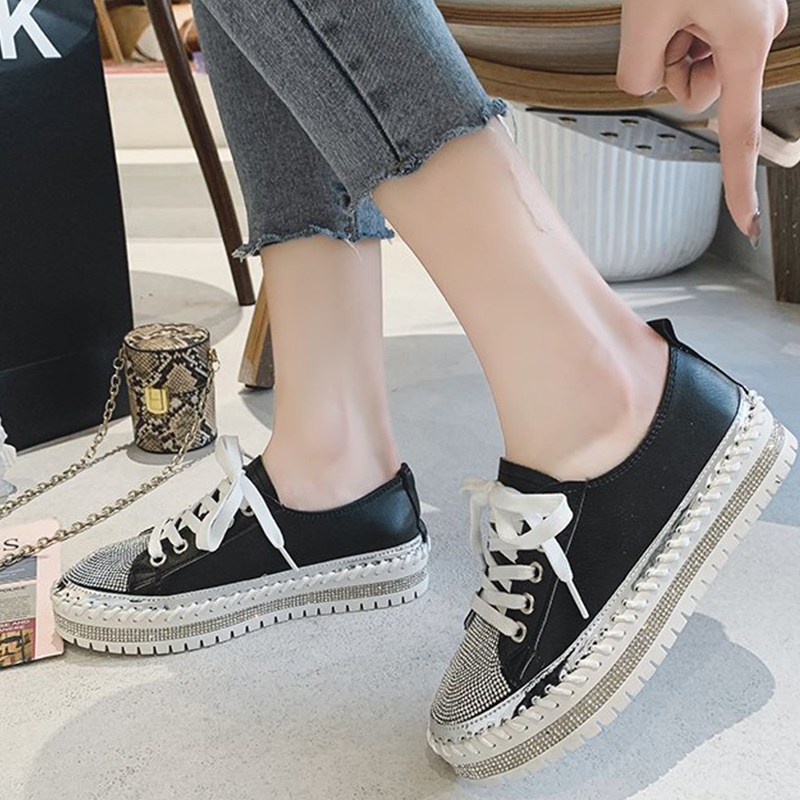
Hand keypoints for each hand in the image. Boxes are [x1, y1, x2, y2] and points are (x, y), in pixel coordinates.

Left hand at [617, 0, 787, 240]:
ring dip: (672, 42)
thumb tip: (645, 85)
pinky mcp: (740, 5)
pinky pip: (698, 37)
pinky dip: (679, 25)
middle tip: (664, 19)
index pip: (738, 133)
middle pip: (696, 92)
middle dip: (669, 66)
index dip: (740, 182)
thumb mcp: (644, 19)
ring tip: (674, 2)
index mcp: (746, 43)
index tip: (747, 222)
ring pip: (694, 65)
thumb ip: (639, 73)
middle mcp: (759, 33)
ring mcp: (753, 17)